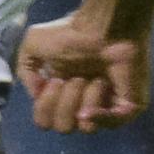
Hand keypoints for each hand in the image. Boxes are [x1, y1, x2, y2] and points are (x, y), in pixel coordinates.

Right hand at [16, 13, 151, 133]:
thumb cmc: (72, 32)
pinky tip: (97, 87)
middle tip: (75, 78)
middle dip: (64, 102)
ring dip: (83, 100)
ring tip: (93, 78)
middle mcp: (82, 106)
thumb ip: (25, 72)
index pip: (45, 122)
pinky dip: (100, 110)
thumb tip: (37, 93)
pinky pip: (110, 124)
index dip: (44, 106)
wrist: (104, 25)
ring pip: (84, 127)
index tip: (53, 80)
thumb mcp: (32, 46)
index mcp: (61, 96)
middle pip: (62, 128)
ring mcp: (106, 109)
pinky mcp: (128, 108)